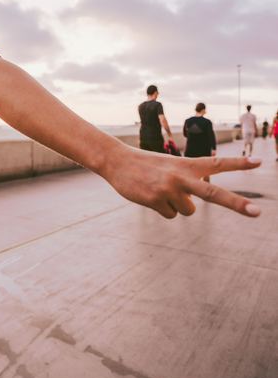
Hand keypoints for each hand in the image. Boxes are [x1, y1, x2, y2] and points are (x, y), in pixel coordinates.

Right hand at [102, 144, 260, 218]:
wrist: (118, 161)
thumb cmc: (147, 165)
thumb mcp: (171, 167)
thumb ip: (187, 181)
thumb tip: (192, 206)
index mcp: (187, 164)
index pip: (218, 163)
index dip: (239, 163)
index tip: (260, 162)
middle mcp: (181, 176)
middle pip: (214, 194)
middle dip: (237, 204)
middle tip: (258, 213)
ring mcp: (169, 189)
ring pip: (188, 211)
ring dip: (177, 205)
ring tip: (160, 190)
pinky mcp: (156, 201)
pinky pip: (170, 215)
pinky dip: (162, 209)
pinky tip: (151, 196)